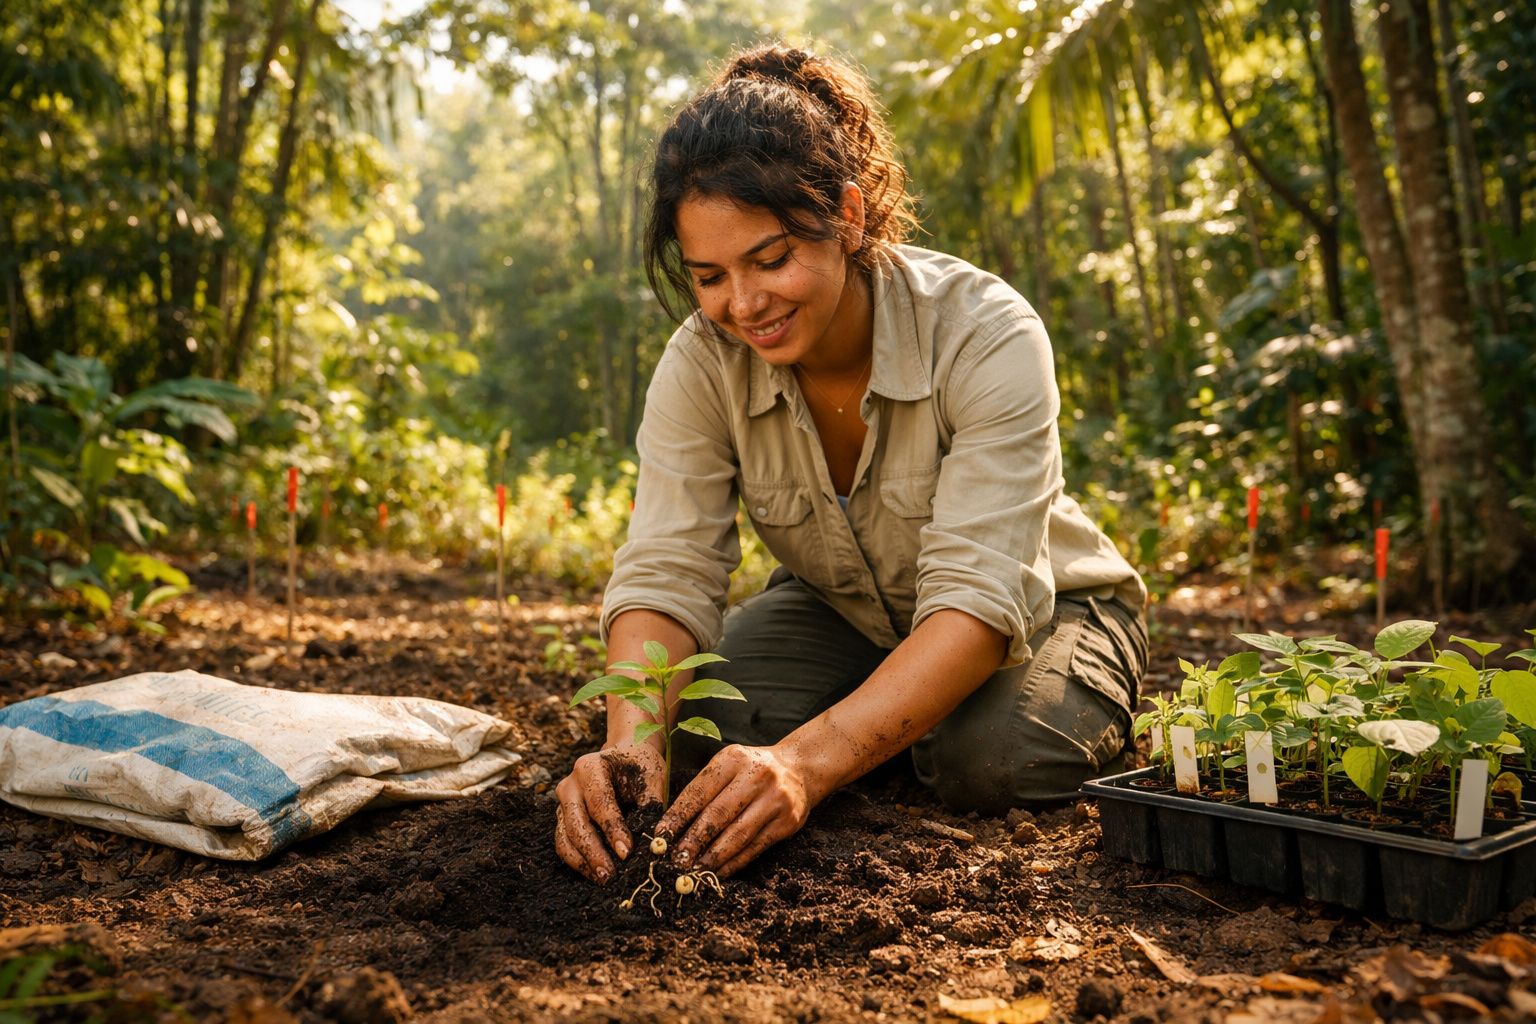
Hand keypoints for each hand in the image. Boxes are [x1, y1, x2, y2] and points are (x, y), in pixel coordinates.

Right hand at [553, 745, 664, 883]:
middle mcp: (570, 784)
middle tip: (610, 875)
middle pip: (576, 823)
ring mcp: (563, 802)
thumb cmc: (640, 765)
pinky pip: (564, 843)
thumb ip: (652, 805)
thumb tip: (655, 841)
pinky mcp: (563, 817)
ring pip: (565, 837)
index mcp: (590, 768)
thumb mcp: (652, 777)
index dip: (613, 830)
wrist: (625, 753)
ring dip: (582, 862)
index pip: (600, 804)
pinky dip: (577, 861)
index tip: (627, 853)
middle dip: (593, 852)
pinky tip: (595, 873)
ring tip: (603, 879)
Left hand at [656, 744, 817, 878]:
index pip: (699, 791)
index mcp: (734, 759)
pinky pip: (755, 847)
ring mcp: (776, 799)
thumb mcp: (728, 766)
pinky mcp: (788, 822)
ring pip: (737, 835)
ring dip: (712, 857)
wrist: (799, 769)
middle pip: (718, 815)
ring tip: (694, 871)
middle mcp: (757, 776)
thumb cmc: (751, 771)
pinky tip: (719, 872)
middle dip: (693, 841)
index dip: (678, 816)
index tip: (660, 836)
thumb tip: (671, 827)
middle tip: (675, 861)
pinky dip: (735, 863)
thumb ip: (704, 789)